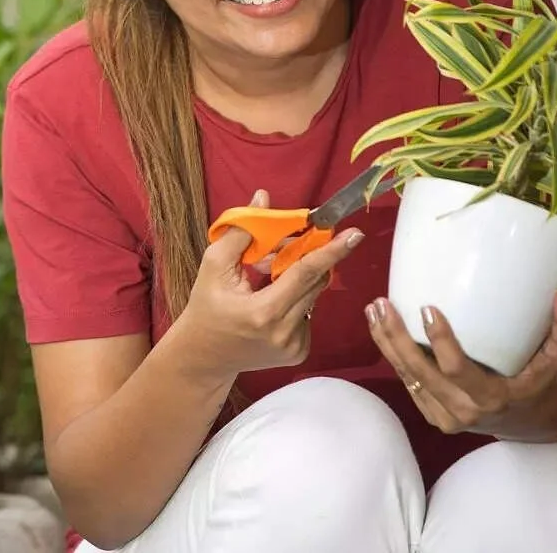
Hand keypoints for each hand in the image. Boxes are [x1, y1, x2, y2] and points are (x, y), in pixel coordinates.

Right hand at [172, 189, 365, 379]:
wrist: (203, 357)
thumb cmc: (205, 307)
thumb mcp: (213, 267)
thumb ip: (241, 233)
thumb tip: (264, 198)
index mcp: (264, 312)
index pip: (305, 274)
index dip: (330, 251)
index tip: (354, 234)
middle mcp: (285, 332)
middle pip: (314, 282)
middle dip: (304, 257)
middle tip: (283, 248)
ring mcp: (294, 346)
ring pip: (313, 296)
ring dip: (299, 279)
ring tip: (266, 281)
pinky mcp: (299, 353)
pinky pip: (308, 313)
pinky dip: (296, 300)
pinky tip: (270, 305)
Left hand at [365, 284, 556, 434]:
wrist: (532, 420)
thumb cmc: (545, 380)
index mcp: (494, 398)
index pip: (459, 370)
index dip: (441, 342)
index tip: (427, 308)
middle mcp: (465, 411)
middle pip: (421, 374)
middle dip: (397, 338)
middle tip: (382, 303)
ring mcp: (445, 416)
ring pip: (407, 378)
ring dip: (385, 343)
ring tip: (373, 309)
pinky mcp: (432, 413)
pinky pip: (407, 383)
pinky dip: (392, 356)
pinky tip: (379, 327)